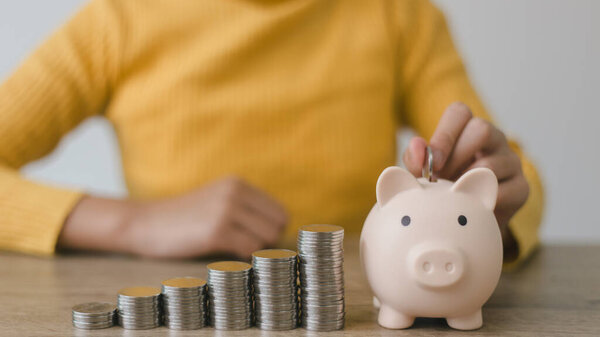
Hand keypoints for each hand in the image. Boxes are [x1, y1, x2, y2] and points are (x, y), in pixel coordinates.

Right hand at [58, 176, 287, 258]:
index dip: (271, 231)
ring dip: (255, 251)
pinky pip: (250, 250)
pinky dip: (243, 258)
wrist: (144, 224)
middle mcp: (235, 192)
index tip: (256, 242)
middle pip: (278, 225)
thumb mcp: (216, 201)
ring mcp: (226, 210)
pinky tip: (226, 257)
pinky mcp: (216, 231)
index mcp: (238, 183)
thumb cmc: (183, 220)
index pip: (280, 212)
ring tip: (233, 252)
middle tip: (244, 250)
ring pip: (267, 238)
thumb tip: (280, 234)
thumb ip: (245, 210)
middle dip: (266, 242)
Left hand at [402, 102, 528, 259]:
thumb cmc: (443, 188)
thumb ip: (416, 159)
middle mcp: (494, 139)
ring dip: (465, 182)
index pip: (460, 112)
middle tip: (440, 180)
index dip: (444, 134)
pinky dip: (481, 201)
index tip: (434, 161)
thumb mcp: (423, 173)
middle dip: (456, 157)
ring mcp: (511, 161)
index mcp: (468, 129)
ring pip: (491, 163)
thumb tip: (417, 146)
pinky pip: (503, 191)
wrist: (467, 221)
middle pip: (482, 129)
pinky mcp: (522, 187)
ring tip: (450, 196)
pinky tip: (469, 208)